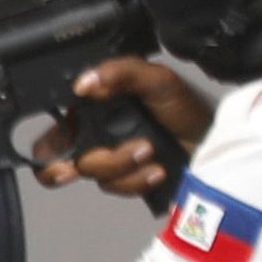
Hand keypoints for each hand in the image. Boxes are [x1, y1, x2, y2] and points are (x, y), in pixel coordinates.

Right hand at [30, 56, 208, 204]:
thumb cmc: (185, 106)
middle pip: (67, 162)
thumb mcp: (156, 79)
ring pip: (97, 175)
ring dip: (123, 165)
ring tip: (150, 151)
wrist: (213, 139)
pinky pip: (120, 188)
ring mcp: (113, 163)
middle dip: (90, 161)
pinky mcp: (129, 182)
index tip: (63, 159)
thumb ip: (120, 72)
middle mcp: (96, 138)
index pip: (55, 133)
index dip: (48, 151)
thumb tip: (84, 82)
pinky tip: (156, 169)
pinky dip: (138, 180)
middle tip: (91, 167)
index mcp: (94, 111)